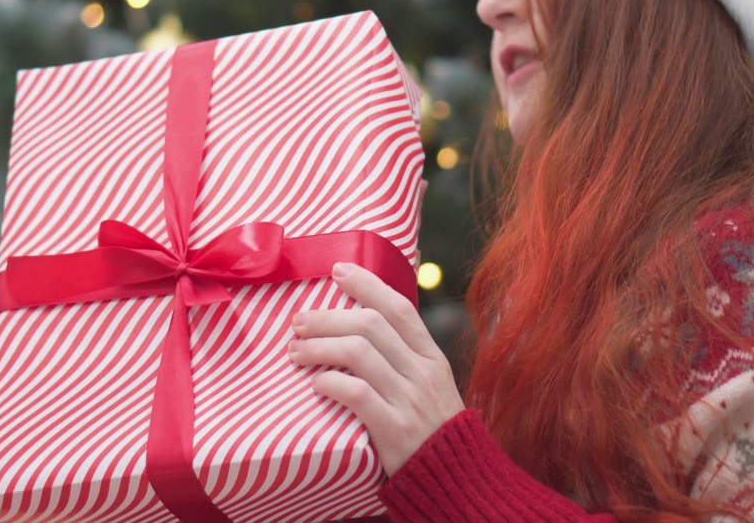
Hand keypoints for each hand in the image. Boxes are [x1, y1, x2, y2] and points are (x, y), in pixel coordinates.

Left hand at [288, 262, 464, 475]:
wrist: (457, 481)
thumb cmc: (433, 431)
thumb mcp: (430, 387)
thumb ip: (404, 359)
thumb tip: (363, 326)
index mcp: (432, 358)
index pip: (399, 308)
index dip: (366, 285)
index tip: (337, 271)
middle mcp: (422, 373)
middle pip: (370, 325)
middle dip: (328, 316)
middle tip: (299, 321)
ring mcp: (409, 400)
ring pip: (358, 353)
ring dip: (319, 347)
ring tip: (296, 352)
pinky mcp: (395, 430)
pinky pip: (357, 394)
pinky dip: (330, 383)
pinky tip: (316, 384)